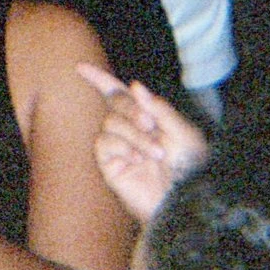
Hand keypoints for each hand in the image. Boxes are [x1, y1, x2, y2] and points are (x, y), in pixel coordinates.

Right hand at [77, 64, 208, 222]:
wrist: (184, 202)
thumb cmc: (190, 170)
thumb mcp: (184, 134)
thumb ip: (159, 109)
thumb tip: (133, 85)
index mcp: (147, 118)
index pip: (118, 93)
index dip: (98, 78)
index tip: (80, 67)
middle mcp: (129, 129)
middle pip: (115, 101)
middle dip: (131, 108)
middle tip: (150, 124)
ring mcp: (118, 147)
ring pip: (111, 123)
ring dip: (134, 134)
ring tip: (155, 152)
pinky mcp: (109, 165)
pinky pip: (105, 143)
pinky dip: (122, 146)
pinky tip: (137, 160)